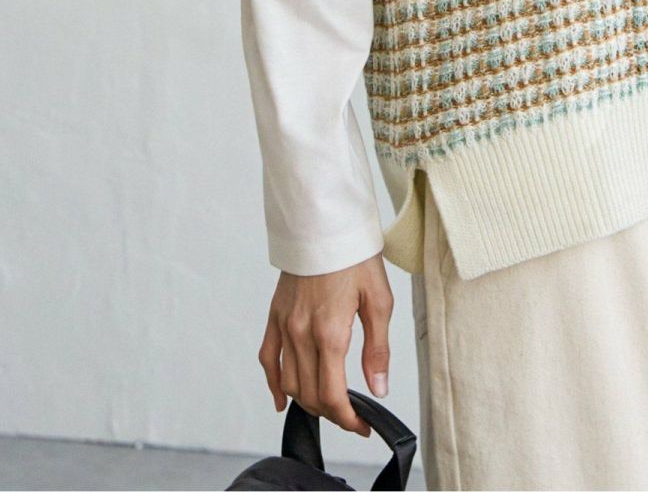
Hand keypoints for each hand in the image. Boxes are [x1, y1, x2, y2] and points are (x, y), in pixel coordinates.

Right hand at [258, 251, 393, 435]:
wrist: (325, 222)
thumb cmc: (355, 255)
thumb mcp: (379, 299)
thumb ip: (377, 348)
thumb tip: (379, 388)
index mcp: (330, 331)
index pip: (332, 395)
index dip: (348, 420)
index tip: (363, 425)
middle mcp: (301, 333)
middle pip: (310, 395)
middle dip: (332, 413)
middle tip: (353, 415)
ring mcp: (284, 325)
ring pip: (289, 382)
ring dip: (308, 401)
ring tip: (329, 404)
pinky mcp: (275, 315)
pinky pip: (268, 359)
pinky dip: (274, 384)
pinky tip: (283, 398)